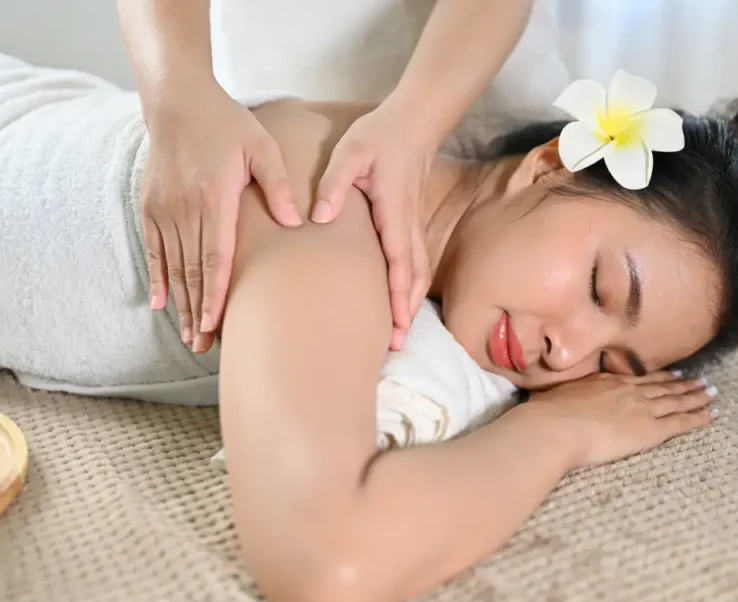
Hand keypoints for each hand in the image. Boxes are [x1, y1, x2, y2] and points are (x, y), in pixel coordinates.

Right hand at [141, 86, 301, 353]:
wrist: (178, 102)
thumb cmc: (228, 124)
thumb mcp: (262, 146)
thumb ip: (279, 183)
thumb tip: (297, 222)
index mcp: (216, 198)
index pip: (216, 256)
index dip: (216, 294)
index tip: (217, 324)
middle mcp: (185, 208)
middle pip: (193, 271)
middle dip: (199, 312)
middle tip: (204, 346)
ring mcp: (164, 209)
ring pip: (173, 267)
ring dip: (181, 304)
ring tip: (190, 336)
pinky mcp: (150, 207)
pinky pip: (153, 250)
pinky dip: (158, 278)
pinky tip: (160, 304)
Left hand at [312, 103, 433, 350]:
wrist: (414, 122)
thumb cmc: (380, 136)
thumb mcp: (351, 151)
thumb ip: (335, 182)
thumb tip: (319, 216)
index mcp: (394, 210)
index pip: (399, 259)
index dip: (399, 293)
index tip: (397, 321)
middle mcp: (408, 224)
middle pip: (413, 275)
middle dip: (407, 310)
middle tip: (396, 343)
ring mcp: (412, 225)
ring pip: (417, 271)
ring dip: (410, 303)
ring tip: (399, 333)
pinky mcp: (409, 224)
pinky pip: (414, 262)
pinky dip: (410, 287)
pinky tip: (401, 303)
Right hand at [528, 371, 718, 469]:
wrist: (555, 428)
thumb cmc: (546, 416)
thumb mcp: (552, 398)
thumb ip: (560, 399)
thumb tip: (546, 402)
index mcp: (605, 382)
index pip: (637, 380)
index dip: (656, 378)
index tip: (670, 376)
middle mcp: (627, 391)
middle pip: (662, 387)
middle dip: (682, 384)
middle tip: (700, 381)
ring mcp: (641, 408)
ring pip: (677, 400)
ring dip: (696, 396)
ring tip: (712, 392)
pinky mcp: (650, 428)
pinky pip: (682, 421)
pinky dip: (699, 417)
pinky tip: (713, 414)